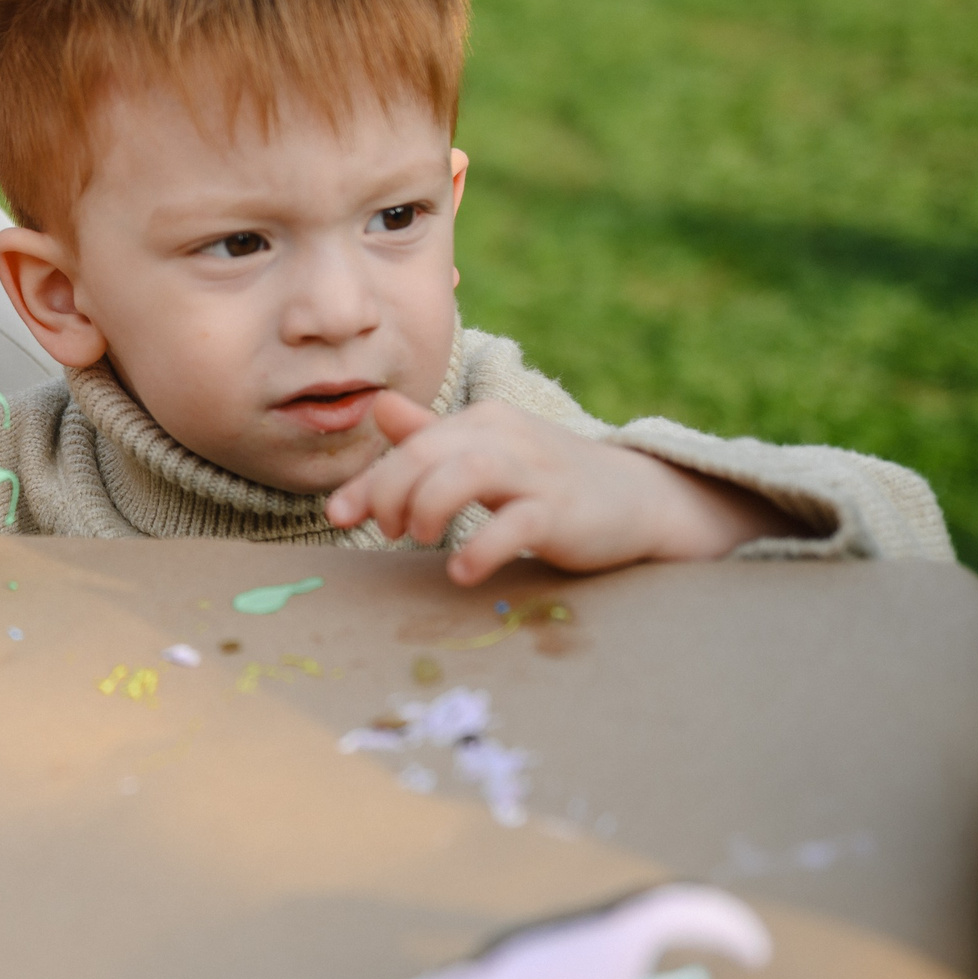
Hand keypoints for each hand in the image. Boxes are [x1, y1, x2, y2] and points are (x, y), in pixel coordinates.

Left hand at [322, 394, 799, 585]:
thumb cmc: (549, 479)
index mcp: (481, 423)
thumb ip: (431, 435)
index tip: (338, 515)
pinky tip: (462, 571)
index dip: (367, 481)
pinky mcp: (561, 512)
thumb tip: (379, 407)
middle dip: (388, 493)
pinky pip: (514, 525)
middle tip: (385, 531)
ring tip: (417, 539)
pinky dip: (481, 548)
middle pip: (426, 454)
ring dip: (426, 508)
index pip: (409, 444)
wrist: (639, 499)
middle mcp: (505, 437)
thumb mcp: (488, 451)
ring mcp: (535, 473)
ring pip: (465, 474)